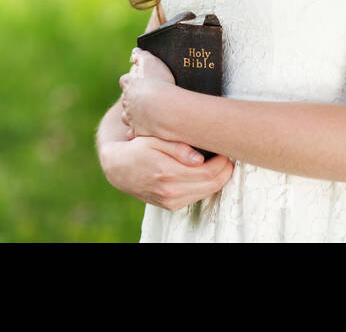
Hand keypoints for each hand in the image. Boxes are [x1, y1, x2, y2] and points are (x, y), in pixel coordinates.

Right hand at [100, 136, 235, 210]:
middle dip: (225, 170)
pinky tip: (206, 174)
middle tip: (227, 155)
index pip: (208, 172)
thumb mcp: (153, 139)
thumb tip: (199, 159)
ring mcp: (170, 201)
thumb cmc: (136, 148)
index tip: (225, 149)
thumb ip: (177, 147)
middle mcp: (170, 191)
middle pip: (212, 185)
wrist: (117, 168)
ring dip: (218, 180)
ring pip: (207, 193)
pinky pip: (196, 197)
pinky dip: (206, 186)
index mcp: (168, 172)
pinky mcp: (170, 206)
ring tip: (220, 163)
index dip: (222, 161)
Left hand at [119, 49, 175, 138]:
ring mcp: (131, 118)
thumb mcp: (150, 62)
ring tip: (141, 116)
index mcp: (129, 84)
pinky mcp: (138, 131)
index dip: (130, 81)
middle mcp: (126, 102)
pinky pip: (134, 133)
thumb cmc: (158, 82)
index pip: (125, 81)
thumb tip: (135, 52)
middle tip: (141, 99)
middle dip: (130, 100)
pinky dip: (137, 132)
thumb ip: (141, 56)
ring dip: (132, 116)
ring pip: (126, 117)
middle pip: (125, 100)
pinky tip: (142, 132)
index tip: (135, 81)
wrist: (162, 109)